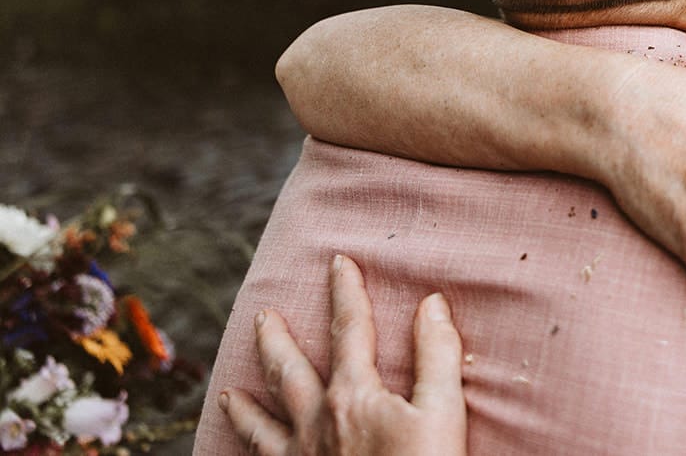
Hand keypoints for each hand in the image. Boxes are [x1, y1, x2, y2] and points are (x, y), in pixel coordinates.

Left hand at [221, 255, 465, 455]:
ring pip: (261, 425)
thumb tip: (431, 303)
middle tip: (264, 314)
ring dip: (246, 405)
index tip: (339, 261)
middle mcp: (317, 423)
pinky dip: (245, 454)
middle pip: (290, 371)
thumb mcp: (443, 413)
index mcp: (355, 395)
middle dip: (278, 339)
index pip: (351, 329)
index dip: (346, 291)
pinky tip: (237, 455)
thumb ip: (437, 355)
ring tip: (230, 391)